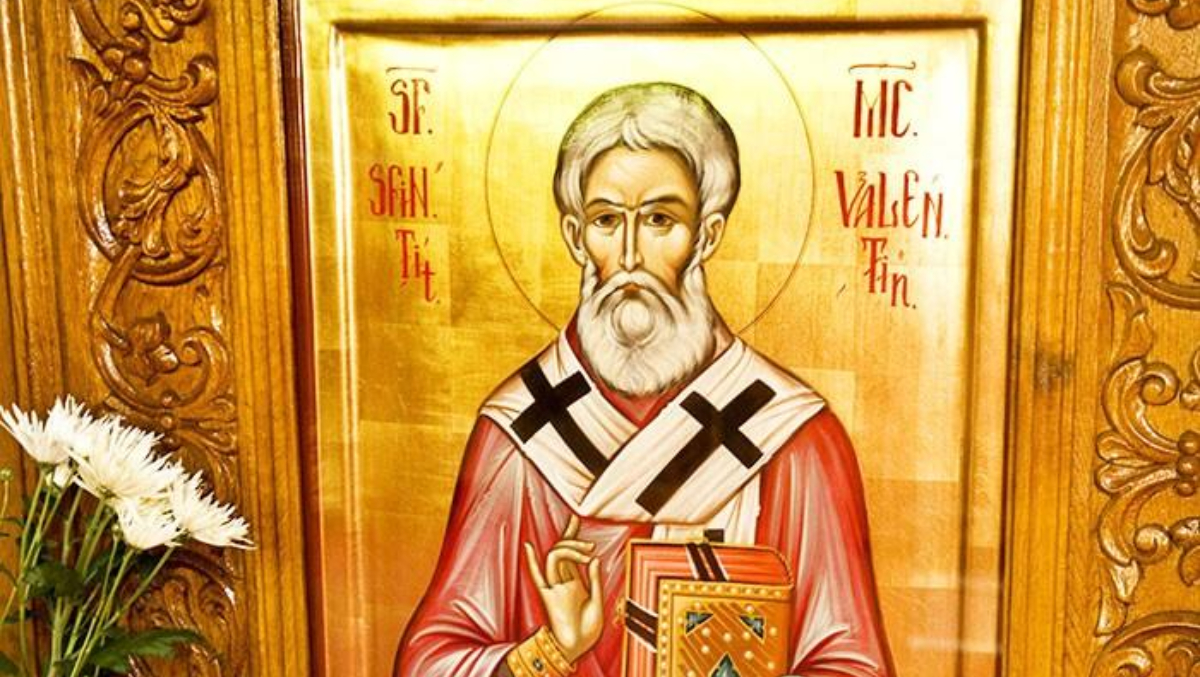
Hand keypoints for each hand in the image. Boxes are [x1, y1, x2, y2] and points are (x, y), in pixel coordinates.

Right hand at [523, 515, 603, 662]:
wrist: (576, 648)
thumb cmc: (587, 630)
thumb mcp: (597, 601)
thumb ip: (594, 580)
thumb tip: (594, 558)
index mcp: (576, 581)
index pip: (572, 552)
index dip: (572, 535)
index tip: (574, 519)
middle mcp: (563, 580)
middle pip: (562, 551)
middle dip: (574, 542)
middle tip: (590, 547)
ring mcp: (555, 586)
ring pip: (555, 558)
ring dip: (569, 549)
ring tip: (586, 552)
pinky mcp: (548, 596)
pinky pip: (537, 576)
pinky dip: (532, 562)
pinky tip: (529, 547)